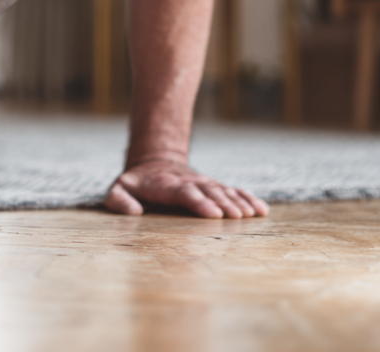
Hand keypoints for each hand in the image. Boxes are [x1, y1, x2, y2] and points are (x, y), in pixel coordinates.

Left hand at [104, 157, 268, 218]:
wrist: (154, 162)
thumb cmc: (135, 184)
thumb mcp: (118, 189)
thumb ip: (119, 200)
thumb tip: (133, 213)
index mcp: (167, 184)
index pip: (185, 192)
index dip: (199, 202)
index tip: (214, 214)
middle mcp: (189, 182)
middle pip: (209, 192)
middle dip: (223, 204)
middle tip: (238, 217)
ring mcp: (203, 184)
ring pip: (223, 191)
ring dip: (238, 202)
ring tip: (253, 214)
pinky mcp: (213, 188)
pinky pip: (233, 191)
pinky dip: (247, 199)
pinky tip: (261, 210)